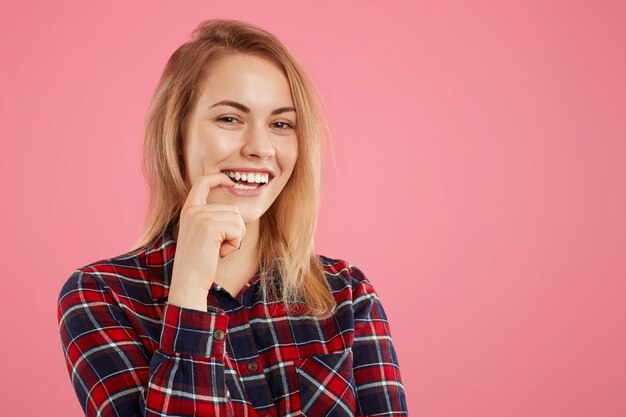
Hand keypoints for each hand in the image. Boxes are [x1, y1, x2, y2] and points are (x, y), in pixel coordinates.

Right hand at [167, 170, 245, 310]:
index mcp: (189, 210)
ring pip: (237, 220)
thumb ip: (210, 219)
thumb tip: (233, 211)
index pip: (202, 182)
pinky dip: (235, 244)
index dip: (218, 178)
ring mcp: (200, 217)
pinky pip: (237, 230)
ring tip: (217, 250)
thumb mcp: (201, 235)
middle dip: (234, 230)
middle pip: (232, 209)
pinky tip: (220, 253)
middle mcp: (193, 210)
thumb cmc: (198, 263)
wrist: (188, 282)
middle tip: (217, 247)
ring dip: (235, 238)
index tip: (229, 180)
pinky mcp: (210, 227)